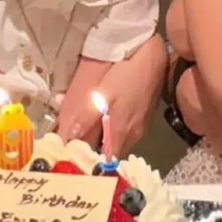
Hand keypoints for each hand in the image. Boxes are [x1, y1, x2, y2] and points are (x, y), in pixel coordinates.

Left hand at [58, 35, 166, 157]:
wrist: (156, 56)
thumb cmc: (127, 74)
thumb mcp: (103, 94)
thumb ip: (86, 118)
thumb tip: (66, 140)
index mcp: (120, 135)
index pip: (102, 164)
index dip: (86, 165)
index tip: (68, 161)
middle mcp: (132, 136)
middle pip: (108, 154)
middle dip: (90, 153)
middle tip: (69, 146)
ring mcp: (139, 127)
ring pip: (115, 143)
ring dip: (99, 141)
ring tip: (80, 133)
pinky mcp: (142, 117)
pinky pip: (122, 132)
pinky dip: (109, 131)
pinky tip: (101, 120)